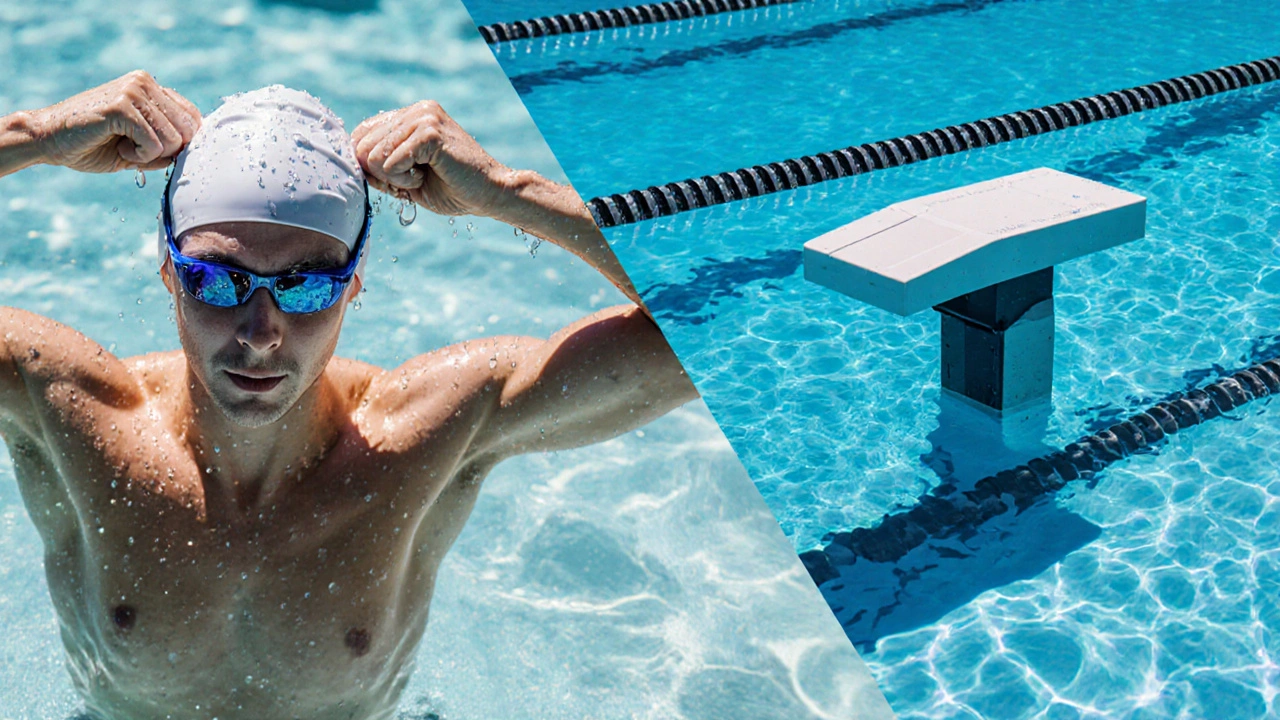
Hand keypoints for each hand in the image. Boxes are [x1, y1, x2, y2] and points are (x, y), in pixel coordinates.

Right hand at [30, 70, 200, 172]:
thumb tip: (195, 154)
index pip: (193, 117)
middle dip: (168, 151)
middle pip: (189, 130)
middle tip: (137, 149)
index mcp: (151, 87)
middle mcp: (144, 82)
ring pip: (174, 139)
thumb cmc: (92, 144)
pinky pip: (154, 144)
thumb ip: (168, 147)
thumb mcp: (139, 147)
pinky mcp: (121, 106)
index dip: (182, 143)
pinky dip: (140, 156)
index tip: (153, 149)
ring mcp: (133, 91)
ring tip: (124, 146)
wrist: (48, 140)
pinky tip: (119, 148)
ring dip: (151, 155)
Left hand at [352, 101, 508, 216]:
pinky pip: (390, 164)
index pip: (361, 133)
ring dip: (394, 178)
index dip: (369, 164)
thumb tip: (349, 164)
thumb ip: (378, 166)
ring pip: (372, 156)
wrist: (490, 194)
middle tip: (413, 178)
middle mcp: (416, 110)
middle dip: (381, 174)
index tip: (399, 177)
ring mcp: (423, 117)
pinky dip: (404, 180)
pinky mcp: (429, 132)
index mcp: (410, 115)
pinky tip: (426, 176)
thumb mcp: (405, 178)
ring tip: (422, 176)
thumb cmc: (452, 189)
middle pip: (361, 146)